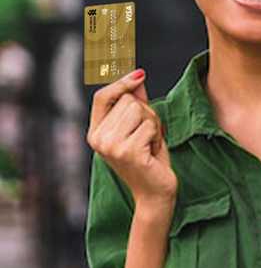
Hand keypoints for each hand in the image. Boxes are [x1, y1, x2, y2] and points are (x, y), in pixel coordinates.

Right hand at [86, 69, 177, 210]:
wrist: (155, 193)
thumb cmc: (150, 161)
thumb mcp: (141, 129)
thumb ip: (136, 104)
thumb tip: (137, 76)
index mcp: (96, 132)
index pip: (102, 97)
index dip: (121, 83)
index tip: (140, 74)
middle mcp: (98, 138)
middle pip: (128, 101)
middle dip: (148, 114)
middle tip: (149, 136)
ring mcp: (111, 145)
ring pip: (140, 110)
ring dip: (154, 125)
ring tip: (150, 144)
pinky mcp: (127, 151)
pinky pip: (150, 126)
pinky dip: (157, 137)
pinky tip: (153, 153)